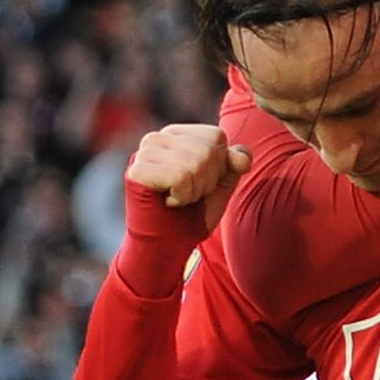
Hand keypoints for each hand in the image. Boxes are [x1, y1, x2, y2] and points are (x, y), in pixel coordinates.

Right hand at [125, 124, 245, 224]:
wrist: (167, 245)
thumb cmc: (191, 215)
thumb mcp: (219, 186)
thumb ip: (233, 165)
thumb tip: (242, 158)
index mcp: (176, 135)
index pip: (216, 136)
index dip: (218, 168)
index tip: (199, 184)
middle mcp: (157, 138)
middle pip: (207, 151)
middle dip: (206, 182)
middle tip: (187, 196)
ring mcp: (144, 152)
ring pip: (195, 163)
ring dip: (193, 192)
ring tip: (177, 200)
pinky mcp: (137, 170)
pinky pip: (180, 177)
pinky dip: (181, 197)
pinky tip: (167, 203)